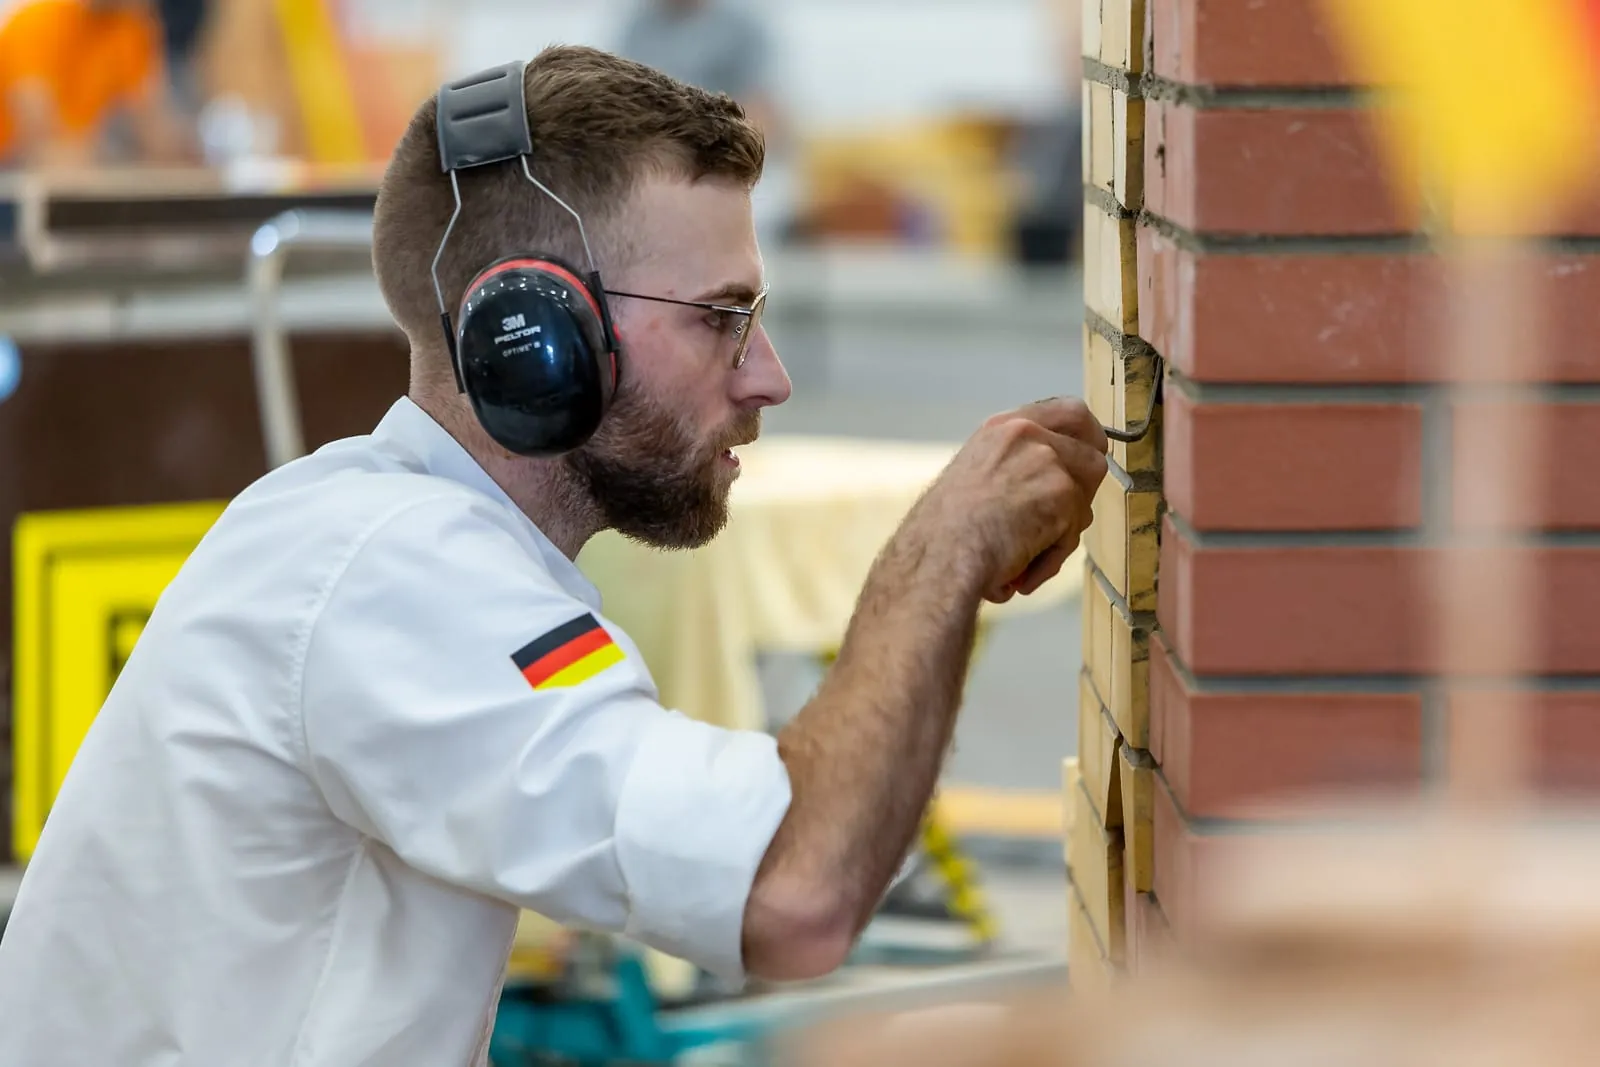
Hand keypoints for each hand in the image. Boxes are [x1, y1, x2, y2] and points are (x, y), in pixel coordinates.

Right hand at [913, 398, 1108, 603]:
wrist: (939, 554)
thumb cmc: (942, 532)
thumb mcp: (976, 476)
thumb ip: (1015, 468)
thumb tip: (1050, 486)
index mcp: (1003, 427)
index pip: (1070, 412)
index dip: (1088, 438)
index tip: (1089, 458)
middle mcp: (1028, 433)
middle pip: (1093, 452)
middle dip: (1084, 488)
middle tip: (1062, 519)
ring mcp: (1047, 460)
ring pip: (1086, 498)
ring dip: (1061, 531)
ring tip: (1023, 554)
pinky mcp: (1062, 493)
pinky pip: (1071, 535)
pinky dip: (1049, 559)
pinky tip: (1018, 570)